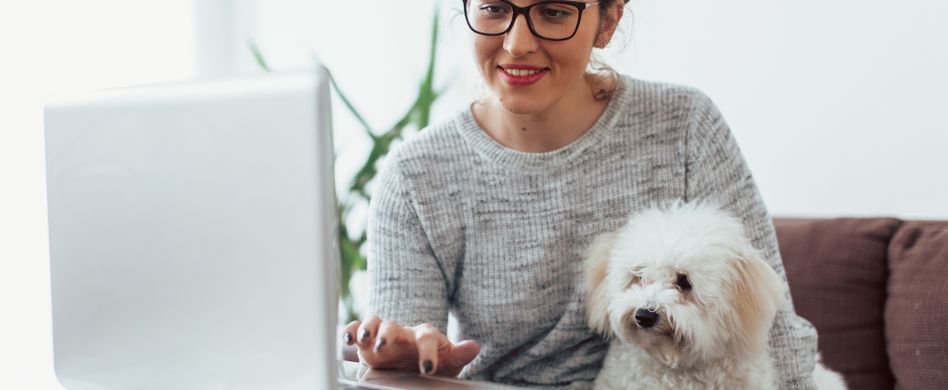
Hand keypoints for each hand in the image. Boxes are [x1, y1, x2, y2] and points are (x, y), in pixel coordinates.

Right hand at [342, 315, 479, 376]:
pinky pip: (356, 329)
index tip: (427, 369)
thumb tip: (474, 347)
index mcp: (424, 336)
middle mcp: (402, 332)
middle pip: (394, 325)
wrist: (412, 365)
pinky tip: (345, 339)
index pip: (427, 338)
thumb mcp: (448, 361)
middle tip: (384, 346)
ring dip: (367, 329)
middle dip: (388, 334)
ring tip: (362, 340)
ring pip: (374, 322)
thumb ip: (459, 354)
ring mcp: (383, 334)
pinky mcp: (367, 341)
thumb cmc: (433, 362)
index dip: (427, 352)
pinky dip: (349, 331)